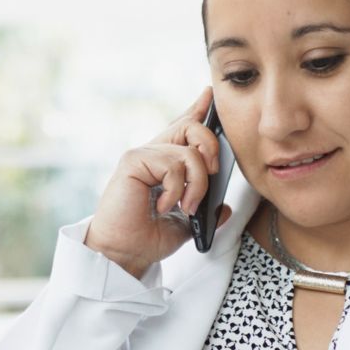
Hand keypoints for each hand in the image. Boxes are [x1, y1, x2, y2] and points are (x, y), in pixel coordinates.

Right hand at [85, 87, 230, 277]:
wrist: (125, 254)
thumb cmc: (147, 239)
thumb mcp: (186, 225)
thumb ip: (206, 213)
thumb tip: (225, 209)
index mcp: (164, 163)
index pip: (183, 128)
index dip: (198, 109)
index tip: (209, 94)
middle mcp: (153, 154)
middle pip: (191, 126)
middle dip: (212, 146)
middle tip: (213, 174)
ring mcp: (143, 155)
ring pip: (190, 152)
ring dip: (197, 185)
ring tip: (186, 208)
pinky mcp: (133, 161)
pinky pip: (173, 165)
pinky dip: (177, 190)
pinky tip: (164, 207)